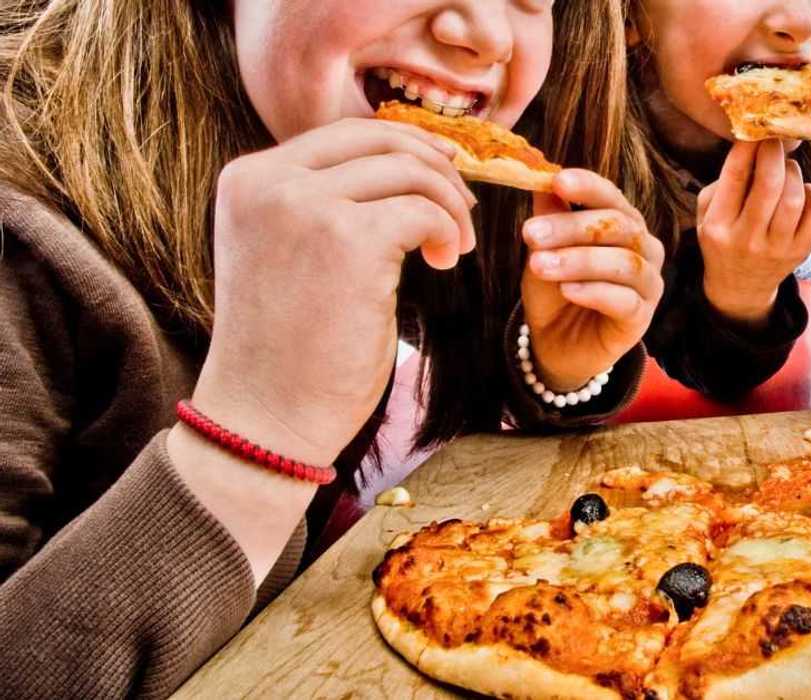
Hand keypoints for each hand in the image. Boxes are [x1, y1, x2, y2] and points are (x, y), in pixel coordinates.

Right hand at [200, 117, 475, 464]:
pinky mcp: (350, 240)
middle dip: (433, 165)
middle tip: (463, 206)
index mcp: (248, 178)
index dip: (403, 144)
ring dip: (447, 205)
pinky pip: (423, 211)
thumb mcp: (285, 251)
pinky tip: (442, 263)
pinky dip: (446, 232)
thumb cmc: (287, 347)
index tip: (441, 170)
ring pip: (408, 171)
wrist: (266, 415)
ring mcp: (305, 207)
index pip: (343, 133)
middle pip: (378, 138)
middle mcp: (269, 181)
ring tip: (453, 247)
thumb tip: (397, 164)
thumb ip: (318, 202)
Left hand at [522, 170, 664, 391]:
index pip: (612, 197)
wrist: (555, 343)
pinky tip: (567, 290)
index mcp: (624, 223)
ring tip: (540, 265)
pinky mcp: (641, 318)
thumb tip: (539, 173)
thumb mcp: (544, 249)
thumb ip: (548, 214)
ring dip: (579, 261)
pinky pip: (624, 301)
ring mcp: (647, 285)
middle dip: (572, 228)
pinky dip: (594, 292)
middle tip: (531, 233)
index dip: (588, 187)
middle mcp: (645, 249)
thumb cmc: (555, 290)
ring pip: (624, 263)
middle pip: (619, 227)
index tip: (559, 181)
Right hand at [697, 140, 810, 324]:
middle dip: (774, 153)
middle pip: (769, 184)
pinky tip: (800, 191)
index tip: (755, 131)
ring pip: (795, 197)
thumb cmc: (722, 240)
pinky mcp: (799, 252)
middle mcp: (747, 238)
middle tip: (775, 141)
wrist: (739, 287)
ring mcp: (776, 247)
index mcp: (718, 225)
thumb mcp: (707, 213)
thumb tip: (752, 146)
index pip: (735, 177)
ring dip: (793, 172)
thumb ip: (724, 182)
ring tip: (786, 167)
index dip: (748, 147)